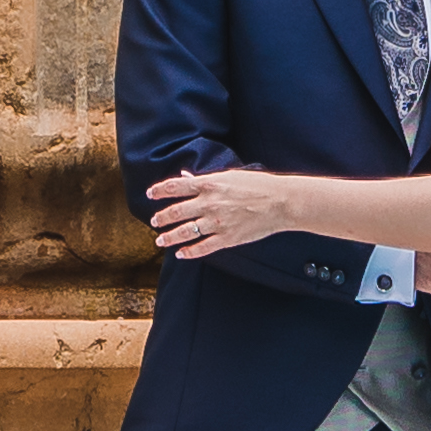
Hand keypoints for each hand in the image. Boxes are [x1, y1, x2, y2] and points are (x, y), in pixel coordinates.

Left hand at [142, 166, 292, 259]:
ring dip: (169, 237)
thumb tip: (186, 176)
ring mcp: (217, 222)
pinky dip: (189, 252)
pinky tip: (180, 254)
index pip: (176, 186)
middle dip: (162, 218)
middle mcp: (209, 203)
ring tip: (160, 241)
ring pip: (185, 232)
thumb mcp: (230, 175)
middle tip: (153, 221)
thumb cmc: (258, 185)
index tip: (150, 195)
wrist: (280, 202)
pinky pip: (203, 248)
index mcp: (209, 184)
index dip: (160, 190)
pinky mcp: (227, 238)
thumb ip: (206, 178)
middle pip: (176, 212)